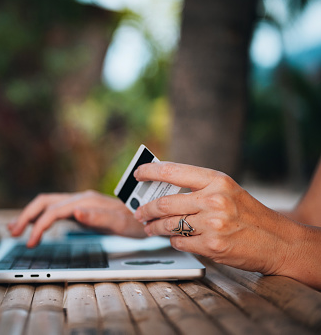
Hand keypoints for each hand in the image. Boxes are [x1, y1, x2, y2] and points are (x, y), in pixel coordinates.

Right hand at [8, 190, 146, 246]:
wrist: (146, 217)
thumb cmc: (134, 222)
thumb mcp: (119, 223)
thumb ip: (97, 217)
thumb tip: (76, 212)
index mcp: (85, 201)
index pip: (53, 210)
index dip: (39, 225)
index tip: (30, 242)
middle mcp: (79, 198)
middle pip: (44, 202)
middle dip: (26, 216)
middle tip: (13, 233)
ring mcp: (79, 203)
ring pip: (47, 204)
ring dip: (30, 215)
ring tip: (15, 229)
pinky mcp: (80, 209)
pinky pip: (54, 210)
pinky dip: (41, 217)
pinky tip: (36, 226)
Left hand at [133, 162, 307, 276]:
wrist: (279, 242)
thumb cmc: (250, 215)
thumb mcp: (228, 190)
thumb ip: (198, 187)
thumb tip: (161, 188)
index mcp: (216, 180)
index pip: (172, 170)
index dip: (149, 171)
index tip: (137, 174)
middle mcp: (213, 200)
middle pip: (164, 203)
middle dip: (145, 209)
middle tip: (139, 212)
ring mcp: (212, 224)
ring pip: (168, 225)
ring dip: (154, 228)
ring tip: (150, 228)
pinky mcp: (212, 246)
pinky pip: (179, 243)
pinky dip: (173, 241)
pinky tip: (177, 238)